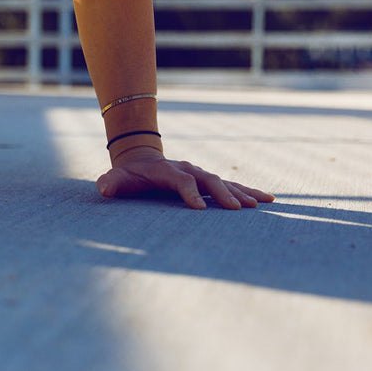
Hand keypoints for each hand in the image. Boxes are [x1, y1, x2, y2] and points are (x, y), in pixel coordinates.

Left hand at [96, 146, 274, 209]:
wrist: (140, 161)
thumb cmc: (129, 176)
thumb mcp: (116, 179)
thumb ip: (110, 183)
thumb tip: (103, 189)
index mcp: (167, 171)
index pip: (182, 181)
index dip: (190, 193)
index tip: (200, 209)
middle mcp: (187, 170)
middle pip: (209, 180)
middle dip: (224, 194)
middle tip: (239, 209)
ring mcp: (200, 174)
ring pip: (224, 182)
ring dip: (242, 192)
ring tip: (262, 203)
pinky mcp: (208, 182)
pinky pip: (231, 185)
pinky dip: (249, 191)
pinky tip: (268, 199)